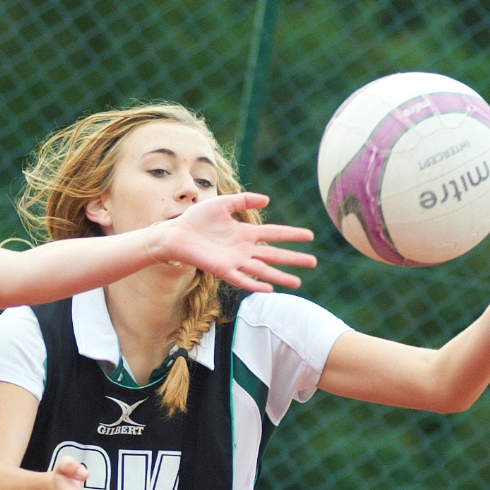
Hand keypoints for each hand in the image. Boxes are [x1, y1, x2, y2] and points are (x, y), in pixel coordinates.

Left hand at [150, 193, 316, 291]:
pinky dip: (255, 284)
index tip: (310, 235)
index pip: (274, 233)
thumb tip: (267, 200)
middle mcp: (243, 249)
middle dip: (293, 258)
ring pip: (262, 270)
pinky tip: (269, 289)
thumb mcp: (222, 203)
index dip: (291, 234)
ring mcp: (234, 261)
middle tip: (313, 262)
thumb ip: (243, 200)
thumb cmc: (196, 219)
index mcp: (245, 232)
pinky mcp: (222, 270)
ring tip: (298, 283)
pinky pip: (242, 279)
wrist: (175, 234)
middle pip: (274, 254)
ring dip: (280, 277)